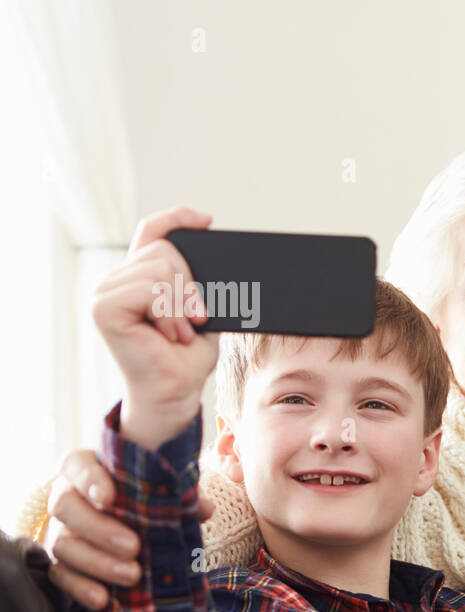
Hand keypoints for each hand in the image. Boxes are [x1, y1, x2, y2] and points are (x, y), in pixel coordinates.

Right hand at [45, 448, 214, 609]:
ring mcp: (61, 532)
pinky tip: (103, 599)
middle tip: (133, 547)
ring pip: (63, 545)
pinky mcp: (60, 563)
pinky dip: (81, 588)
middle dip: (99, 529)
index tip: (108, 498)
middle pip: (66, 507)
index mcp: (89, 471)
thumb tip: (203, 509)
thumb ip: (179, 496)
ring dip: (98, 563)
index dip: (89, 480)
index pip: (78, 465)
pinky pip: (61, 576)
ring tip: (132, 576)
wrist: (135, 531)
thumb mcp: (164, 494)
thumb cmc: (148, 503)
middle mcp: (68, 498)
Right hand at [93, 207, 216, 448]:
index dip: (176, 218)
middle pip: (165, 249)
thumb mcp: (201, 309)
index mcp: (138, 276)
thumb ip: (196, 280)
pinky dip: (169, 312)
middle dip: (190, 284)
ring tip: (180, 332)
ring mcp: (106, 291)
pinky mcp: (104, 307)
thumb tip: (212, 251)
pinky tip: (169, 334)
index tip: (206, 221)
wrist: (176, 391)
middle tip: (194, 320)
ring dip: (181, 304)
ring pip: (160, 267)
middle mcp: (117, 279)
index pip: (152, 230)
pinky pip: (150, 287)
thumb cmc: (187, 355)